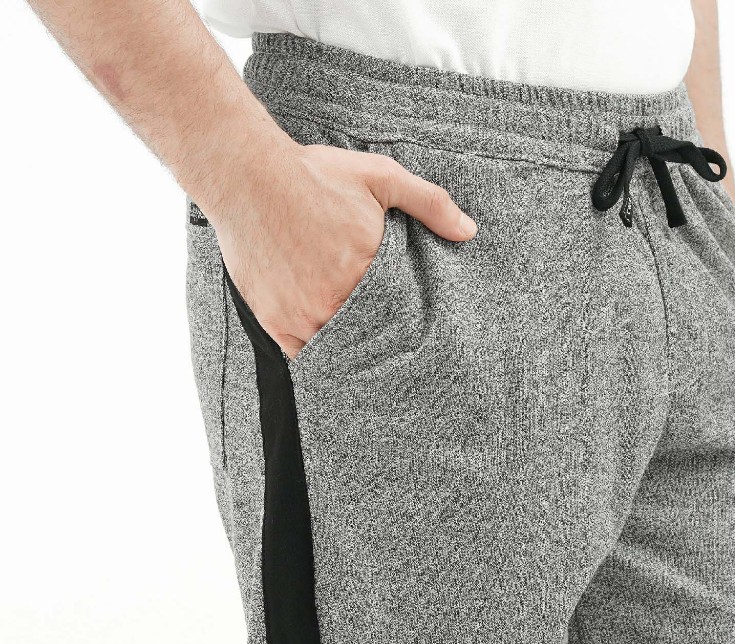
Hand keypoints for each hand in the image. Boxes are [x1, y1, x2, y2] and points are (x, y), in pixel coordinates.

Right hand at [211, 140, 476, 357]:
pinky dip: (318, 357)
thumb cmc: (313, 175)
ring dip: (352, 351)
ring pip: (340, 350)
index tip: (416, 333)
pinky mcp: (276, 322)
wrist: (245, 175)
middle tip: (397, 354)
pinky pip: (304, 356)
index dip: (409, 327)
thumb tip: (469, 232)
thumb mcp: (381, 177)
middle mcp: (338, 302)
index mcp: (369, 273)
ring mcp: (305, 316)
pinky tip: (332, 357)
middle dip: (383, 343)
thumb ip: (430, 203)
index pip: (402, 316)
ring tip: (367, 357)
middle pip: (372, 338)